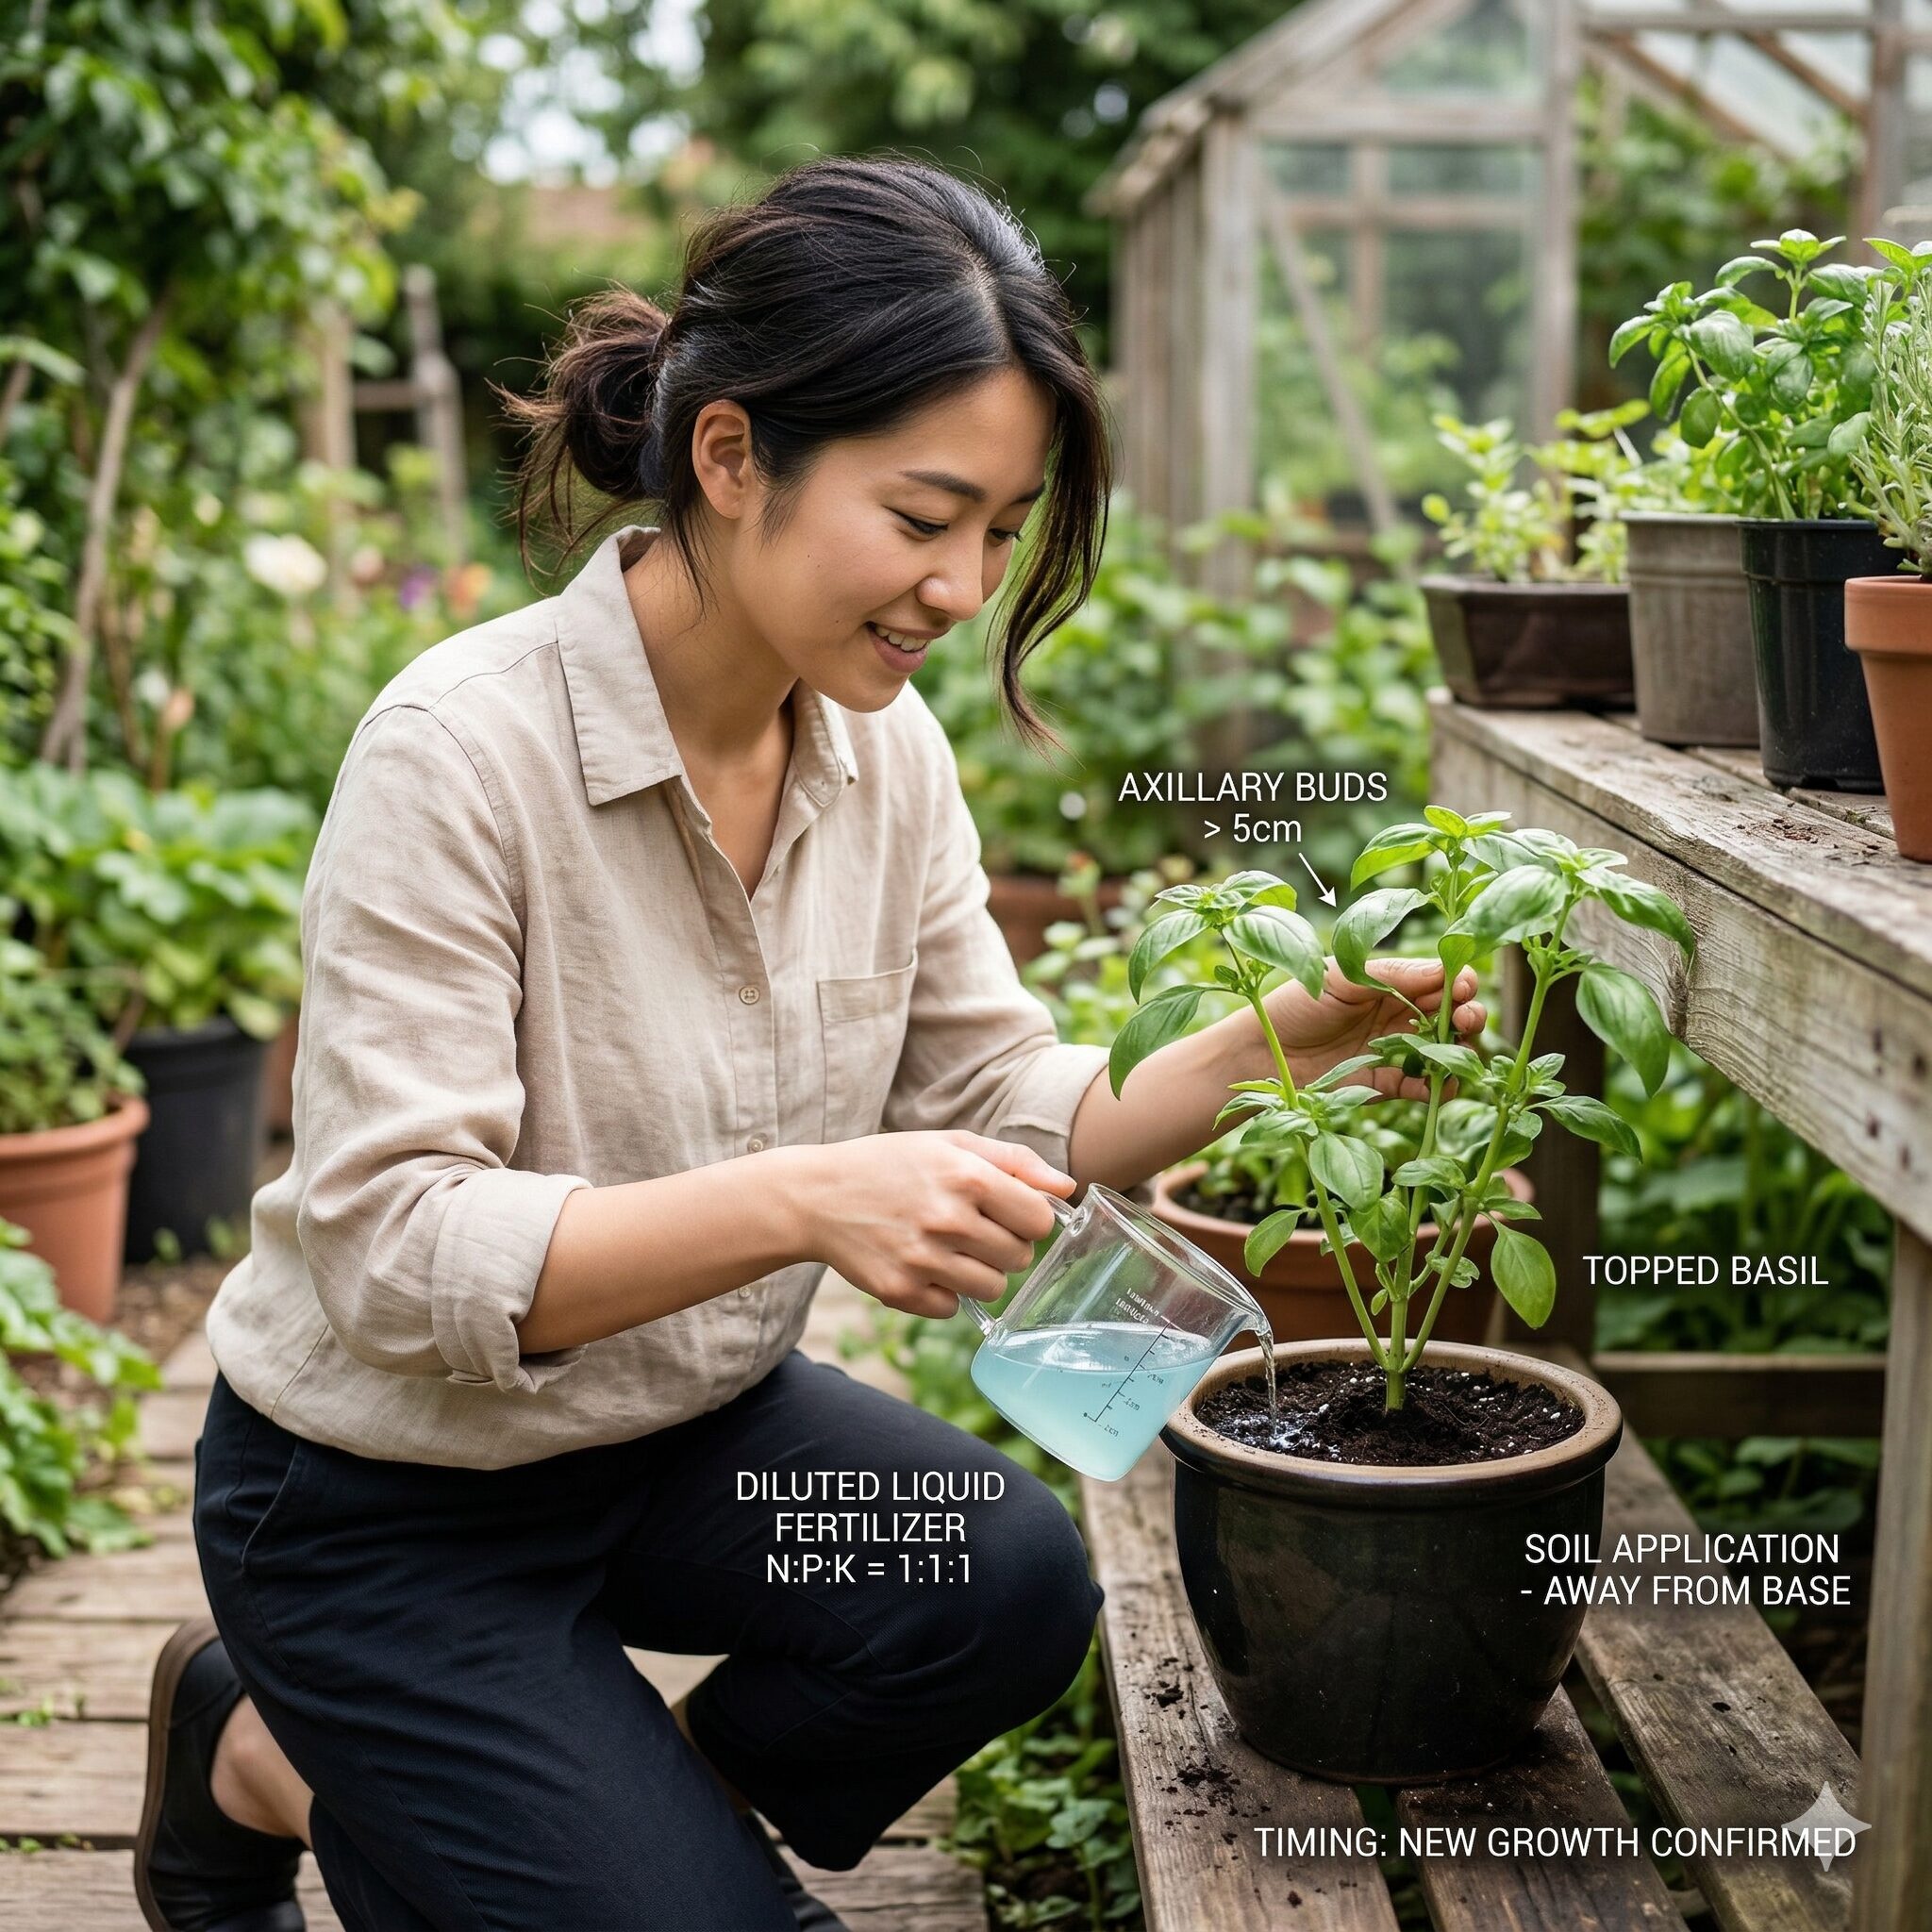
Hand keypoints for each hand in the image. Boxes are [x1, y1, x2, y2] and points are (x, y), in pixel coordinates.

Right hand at [798, 1130, 1074, 1321]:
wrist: (817, 1195)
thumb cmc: (892, 1165)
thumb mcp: (951, 1144)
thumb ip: (1015, 1162)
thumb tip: (1068, 1188)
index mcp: (967, 1176)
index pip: (1039, 1220)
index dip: (1029, 1218)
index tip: (1008, 1212)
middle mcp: (948, 1219)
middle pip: (1019, 1258)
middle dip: (1005, 1246)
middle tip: (972, 1229)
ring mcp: (922, 1259)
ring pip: (992, 1289)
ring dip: (979, 1272)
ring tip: (949, 1248)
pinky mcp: (900, 1291)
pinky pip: (952, 1308)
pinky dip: (943, 1293)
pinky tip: (921, 1265)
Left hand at [1261, 957, 1485, 1099]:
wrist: (1263, 1052)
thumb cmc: (1296, 1004)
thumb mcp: (1341, 979)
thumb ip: (1390, 975)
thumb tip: (1441, 970)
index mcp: (1391, 983)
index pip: (1440, 979)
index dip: (1459, 982)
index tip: (1463, 987)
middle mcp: (1399, 1014)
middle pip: (1451, 1014)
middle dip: (1468, 1014)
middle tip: (1465, 1018)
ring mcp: (1395, 1049)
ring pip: (1445, 1050)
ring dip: (1459, 1051)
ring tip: (1456, 1051)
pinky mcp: (1385, 1083)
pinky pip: (1422, 1087)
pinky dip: (1436, 1088)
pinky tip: (1436, 1086)